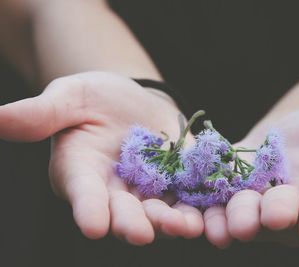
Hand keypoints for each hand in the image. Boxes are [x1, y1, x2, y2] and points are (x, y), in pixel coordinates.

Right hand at [0, 71, 202, 243]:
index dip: (87, 208)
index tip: (92, 225)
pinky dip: (197, 206)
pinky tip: (209, 215)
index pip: (82, 193)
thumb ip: (41, 114)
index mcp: (81, 172)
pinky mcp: (176, 180)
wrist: (130, 101)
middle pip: (122, 210)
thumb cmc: (93, 98)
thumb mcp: (68, 98)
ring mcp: (147, 187)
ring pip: (157, 210)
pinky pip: (186, 196)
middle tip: (140, 233)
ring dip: (170, 222)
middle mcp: (113, 189)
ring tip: (186, 227)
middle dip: (130, 222)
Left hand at [203, 108, 298, 246]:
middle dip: (272, 217)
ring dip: (233, 223)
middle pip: (278, 218)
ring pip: (242, 217)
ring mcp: (255, 202)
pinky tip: (188, 210)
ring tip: (223, 228)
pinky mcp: (227, 191)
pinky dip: (202, 209)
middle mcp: (288, 208)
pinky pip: (213, 204)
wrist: (292, 134)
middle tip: (268, 216)